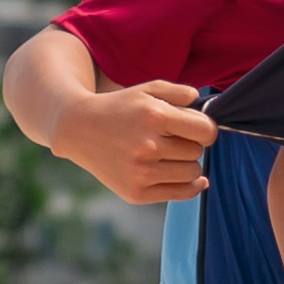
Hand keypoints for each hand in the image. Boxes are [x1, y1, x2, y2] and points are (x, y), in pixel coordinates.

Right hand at [49, 80, 217, 203]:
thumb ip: (180, 92)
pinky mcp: (136, 192)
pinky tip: (184, 175)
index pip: (205, 131)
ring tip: (167, 154)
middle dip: (189, 144)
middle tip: (170, 139)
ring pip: (192, 173)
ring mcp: (141, 173)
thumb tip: (205, 107)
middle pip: (197, 152)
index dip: (205, 128)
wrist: (78, 129)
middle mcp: (148, 146)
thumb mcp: (147, 90)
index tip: (196, 128)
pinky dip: (190, 186)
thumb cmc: (119, 108)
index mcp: (154, 117)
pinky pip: (181, 193)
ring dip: (186, 164)